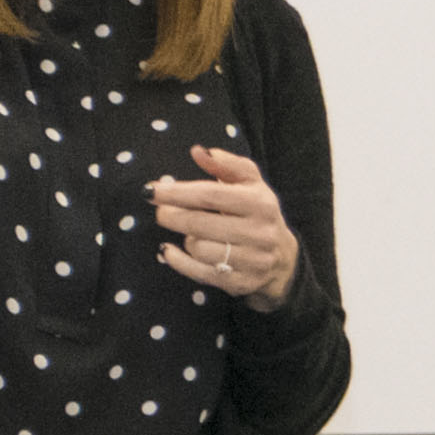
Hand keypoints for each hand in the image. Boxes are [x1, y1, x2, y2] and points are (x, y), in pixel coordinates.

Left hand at [151, 146, 298, 310]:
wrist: (283, 258)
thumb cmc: (258, 213)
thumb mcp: (250, 183)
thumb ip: (226, 164)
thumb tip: (198, 152)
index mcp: (260, 202)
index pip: (210, 195)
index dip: (176, 192)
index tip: (152, 190)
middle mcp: (259, 232)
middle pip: (200, 223)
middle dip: (172, 216)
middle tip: (161, 212)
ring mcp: (252, 260)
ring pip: (199, 249)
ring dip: (185, 238)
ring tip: (188, 232)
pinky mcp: (242, 283)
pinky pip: (200, 273)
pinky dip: (179, 262)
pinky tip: (169, 251)